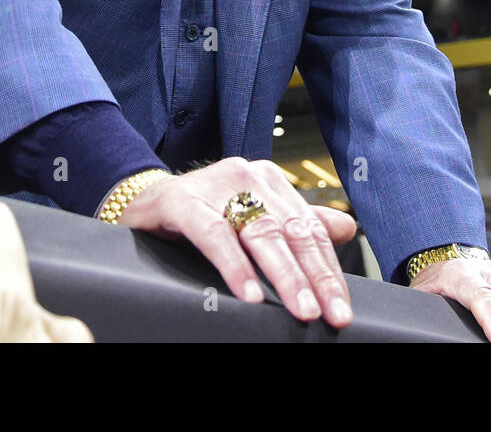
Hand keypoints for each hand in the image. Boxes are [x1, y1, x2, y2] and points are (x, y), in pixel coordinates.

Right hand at [119, 157, 355, 327]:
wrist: (143, 202)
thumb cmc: (202, 213)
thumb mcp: (252, 217)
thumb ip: (297, 223)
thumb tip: (347, 229)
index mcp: (270, 181)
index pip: (309, 229)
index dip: (329, 270)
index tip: (341, 306)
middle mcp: (248, 177)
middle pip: (291, 232)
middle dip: (315, 277)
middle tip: (329, 313)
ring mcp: (215, 186)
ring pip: (259, 233)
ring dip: (284, 275)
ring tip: (301, 308)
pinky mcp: (182, 201)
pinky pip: (214, 235)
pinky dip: (235, 266)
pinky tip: (250, 293)